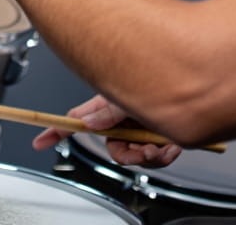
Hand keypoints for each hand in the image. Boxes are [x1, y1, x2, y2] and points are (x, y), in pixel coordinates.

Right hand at [31, 94, 182, 168]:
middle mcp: (122, 119)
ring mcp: (140, 128)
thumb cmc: (159, 78)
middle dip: (130, 155)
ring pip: (135, 156)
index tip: (40, 141)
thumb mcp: (128, 96)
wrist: (195, 87)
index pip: (75, 120)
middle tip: (144, 150)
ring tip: (164, 145)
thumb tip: (90, 123)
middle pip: (113, 148)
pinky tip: (172, 144)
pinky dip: (165, 154)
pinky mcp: (157, 136)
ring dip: (151, 155)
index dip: (56, 131)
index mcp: (108, 106)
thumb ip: (108, 111)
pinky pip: (155, 157)